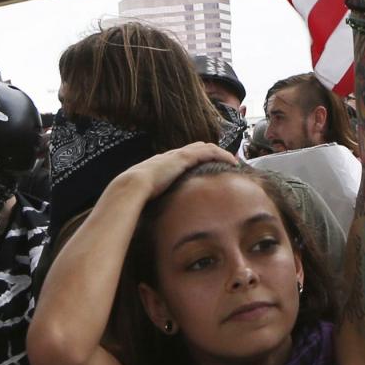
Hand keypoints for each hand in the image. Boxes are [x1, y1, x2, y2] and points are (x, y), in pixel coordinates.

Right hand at [123, 141, 237, 198]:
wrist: (131, 186)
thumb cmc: (136, 196)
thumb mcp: (146, 197)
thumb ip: (152, 201)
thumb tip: (152, 217)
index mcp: (161, 165)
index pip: (182, 158)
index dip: (196, 160)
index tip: (207, 167)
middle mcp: (170, 157)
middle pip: (195, 149)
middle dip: (210, 153)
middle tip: (225, 160)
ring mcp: (177, 155)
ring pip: (204, 147)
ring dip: (219, 152)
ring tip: (233, 159)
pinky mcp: (184, 157)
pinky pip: (209, 151)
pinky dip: (222, 154)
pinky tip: (232, 161)